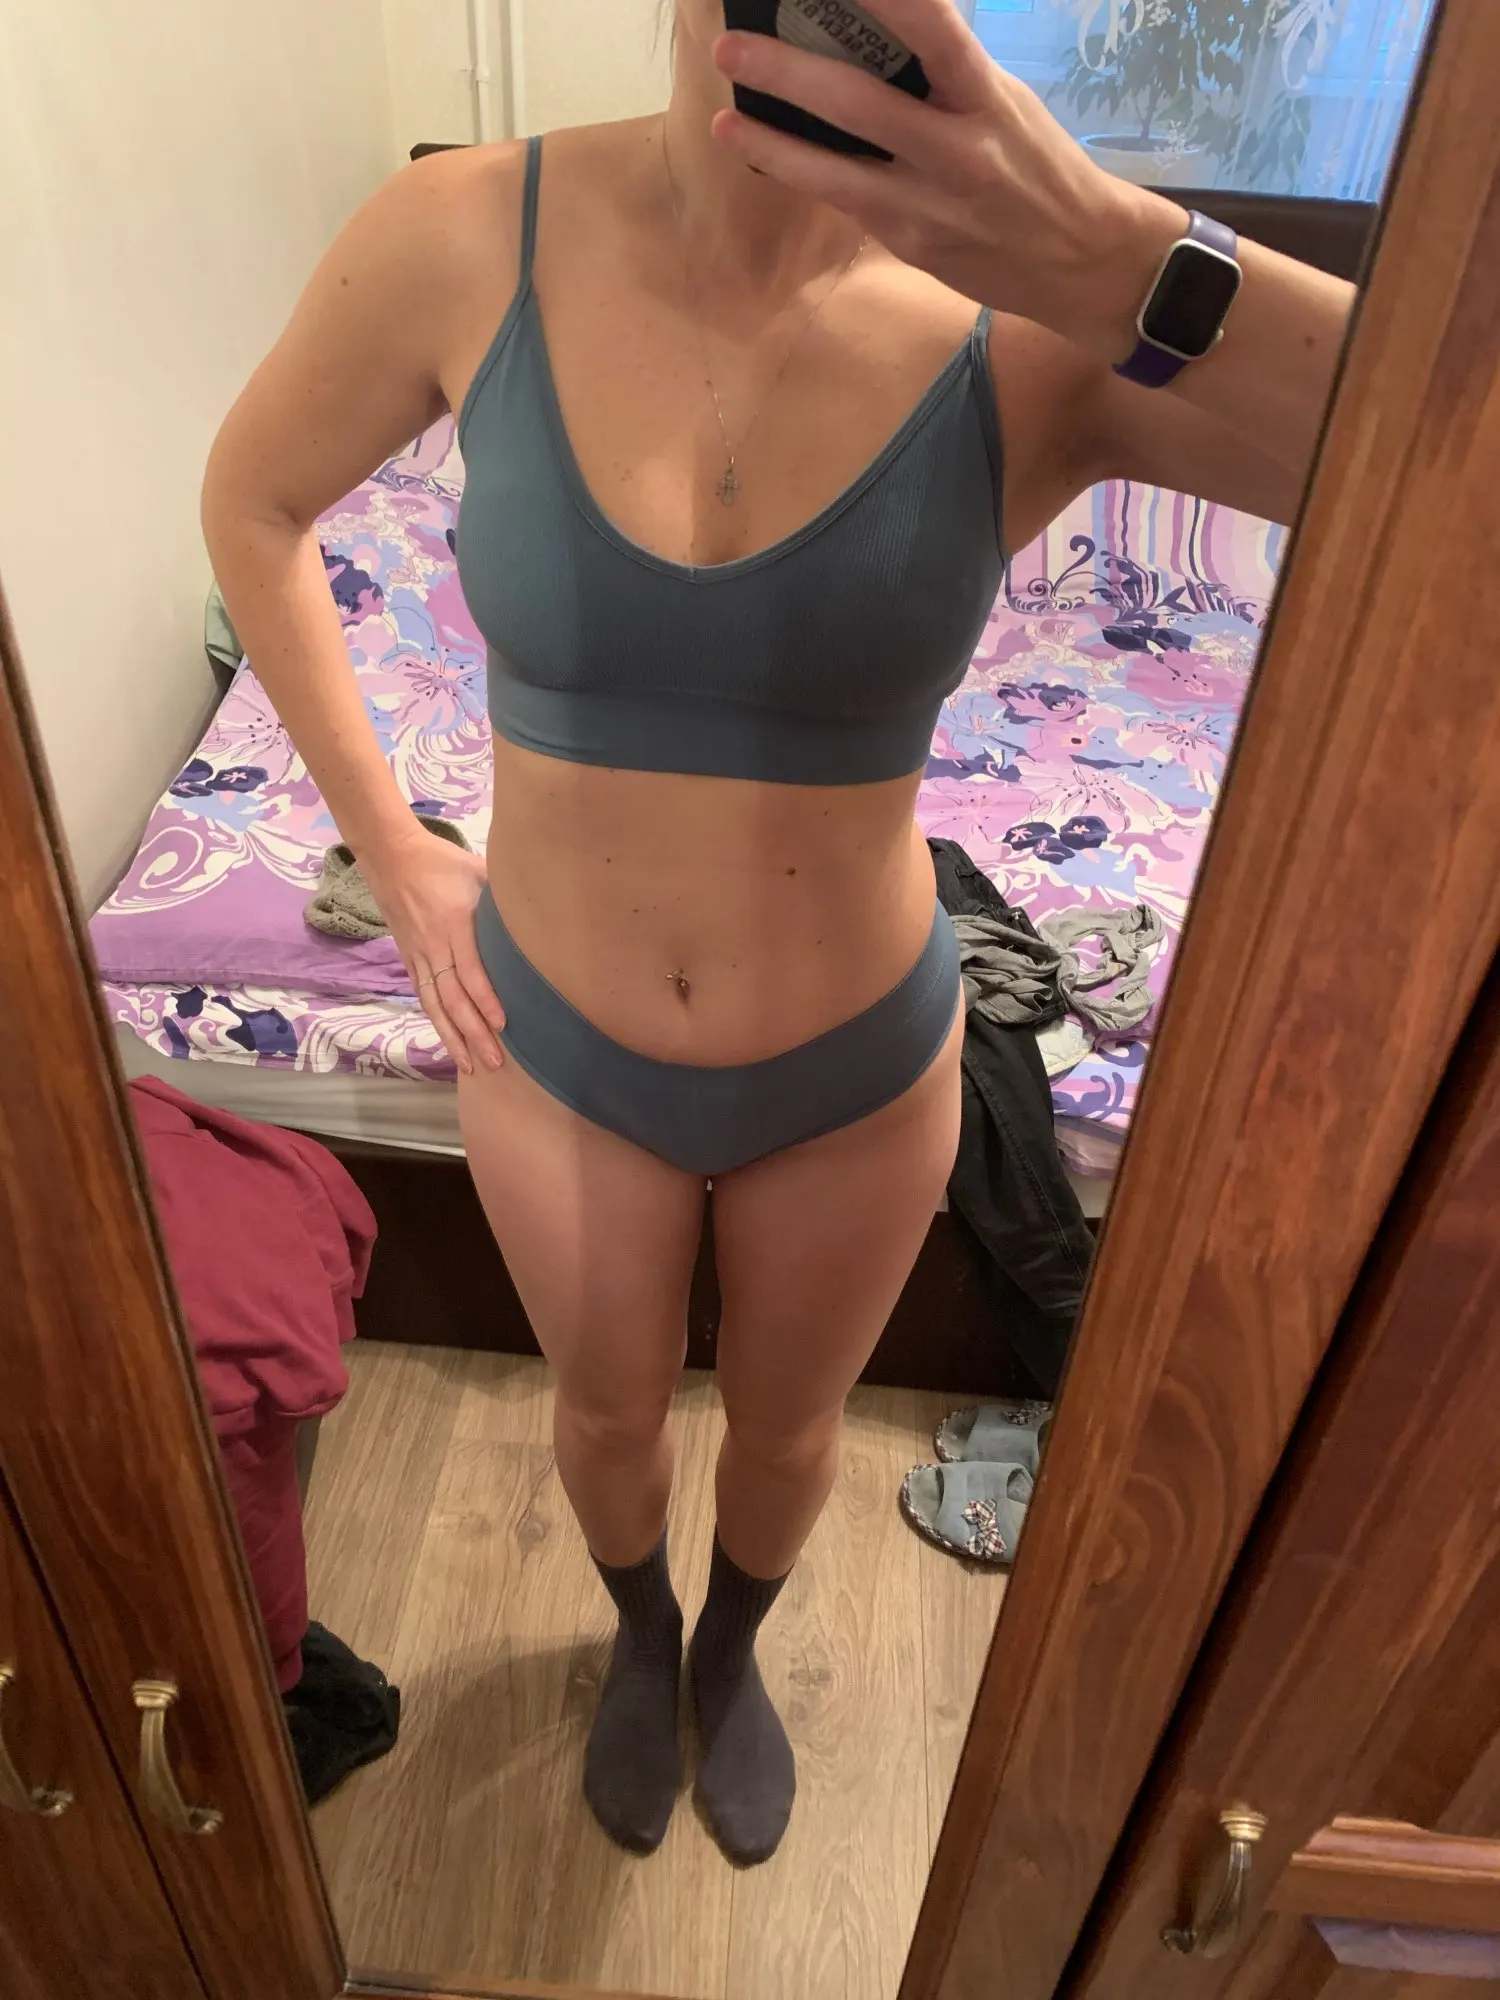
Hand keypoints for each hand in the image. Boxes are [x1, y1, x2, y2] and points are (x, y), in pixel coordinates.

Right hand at [359, 826, 504, 1075]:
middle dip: (474, 1032)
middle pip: (454, 997)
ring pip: (435, 1004)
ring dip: (454, 1037)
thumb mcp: (479, 872)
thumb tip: (541, 915)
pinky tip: (450, 1043)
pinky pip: (423, 997)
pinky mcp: (409, 958)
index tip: (504, 1024)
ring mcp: (418, 954)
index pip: (471, 969)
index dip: (486, 999)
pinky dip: (437, 1022)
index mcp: (456, 922)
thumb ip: (504, 898)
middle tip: (495, 1061)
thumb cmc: (443, 862)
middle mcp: (435, 944)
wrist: (391, 855)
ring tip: (471, 1066)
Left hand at [711, 0, 1180, 363]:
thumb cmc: (1037, 167)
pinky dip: (801, 173)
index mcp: (988, 99)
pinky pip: (844, 202)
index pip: (935, 31)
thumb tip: (875, 37)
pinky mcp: (911, 243)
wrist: (1079, 259)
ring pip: (836, 172)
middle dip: (789, 73)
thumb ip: (944, 74)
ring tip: (727, 118)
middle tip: (733, 45)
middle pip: (861, 104)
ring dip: (773, 142)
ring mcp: (930, 206)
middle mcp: (958, 152)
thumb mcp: (1003, 104)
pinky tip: (765, 152)